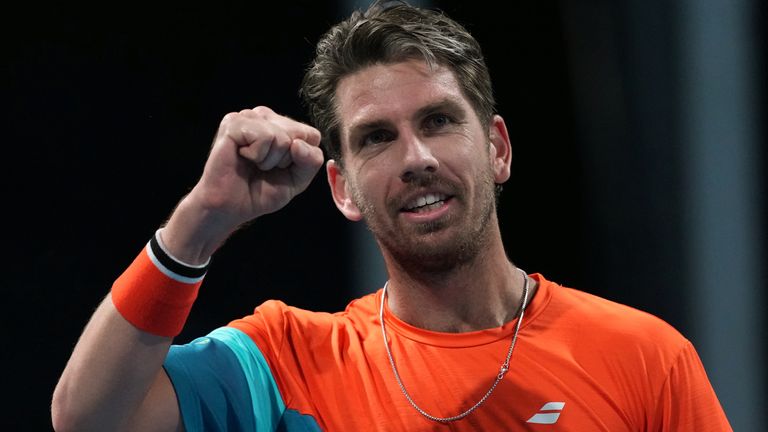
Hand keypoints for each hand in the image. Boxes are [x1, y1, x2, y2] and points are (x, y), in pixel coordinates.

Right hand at [191, 106, 323, 228]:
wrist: (230, 206)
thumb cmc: (260, 191)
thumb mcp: (298, 180)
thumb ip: (311, 161)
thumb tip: (298, 144)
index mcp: (281, 126)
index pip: (312, 135)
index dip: (301, 160)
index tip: (280, 169)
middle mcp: (265, 117)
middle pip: (299, 134)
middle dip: (285, 160)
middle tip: (263, 167)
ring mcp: (249, 116)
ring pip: (282, 136)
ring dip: (269, 159)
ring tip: (252, 163)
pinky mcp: (234, 122)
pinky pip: (265, 136)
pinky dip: (257, 155)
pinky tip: (242, 157)